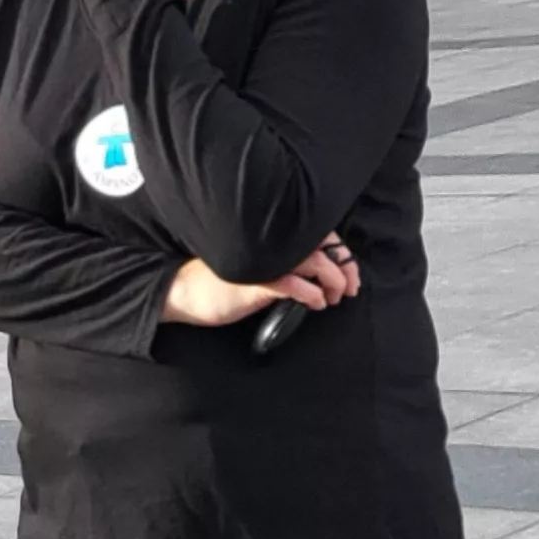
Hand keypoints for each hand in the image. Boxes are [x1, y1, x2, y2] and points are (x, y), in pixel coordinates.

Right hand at [161, 234, 361, 326]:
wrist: (186, 292)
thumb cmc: (222, 281)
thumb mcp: (260, 268)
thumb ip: (285, 264)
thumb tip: (318, 273)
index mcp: (274, 238)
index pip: (321, 235)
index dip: (342, 254)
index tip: (351, 276)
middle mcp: (273, 243)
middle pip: (324, 245)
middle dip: (345, 267)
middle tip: (350, 288)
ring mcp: (265, 260)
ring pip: (315, 261)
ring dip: (332, 280)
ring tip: (333, 297)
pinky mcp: (255, 280)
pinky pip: (293, 283)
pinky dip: (311, 293)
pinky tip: (315, 303)